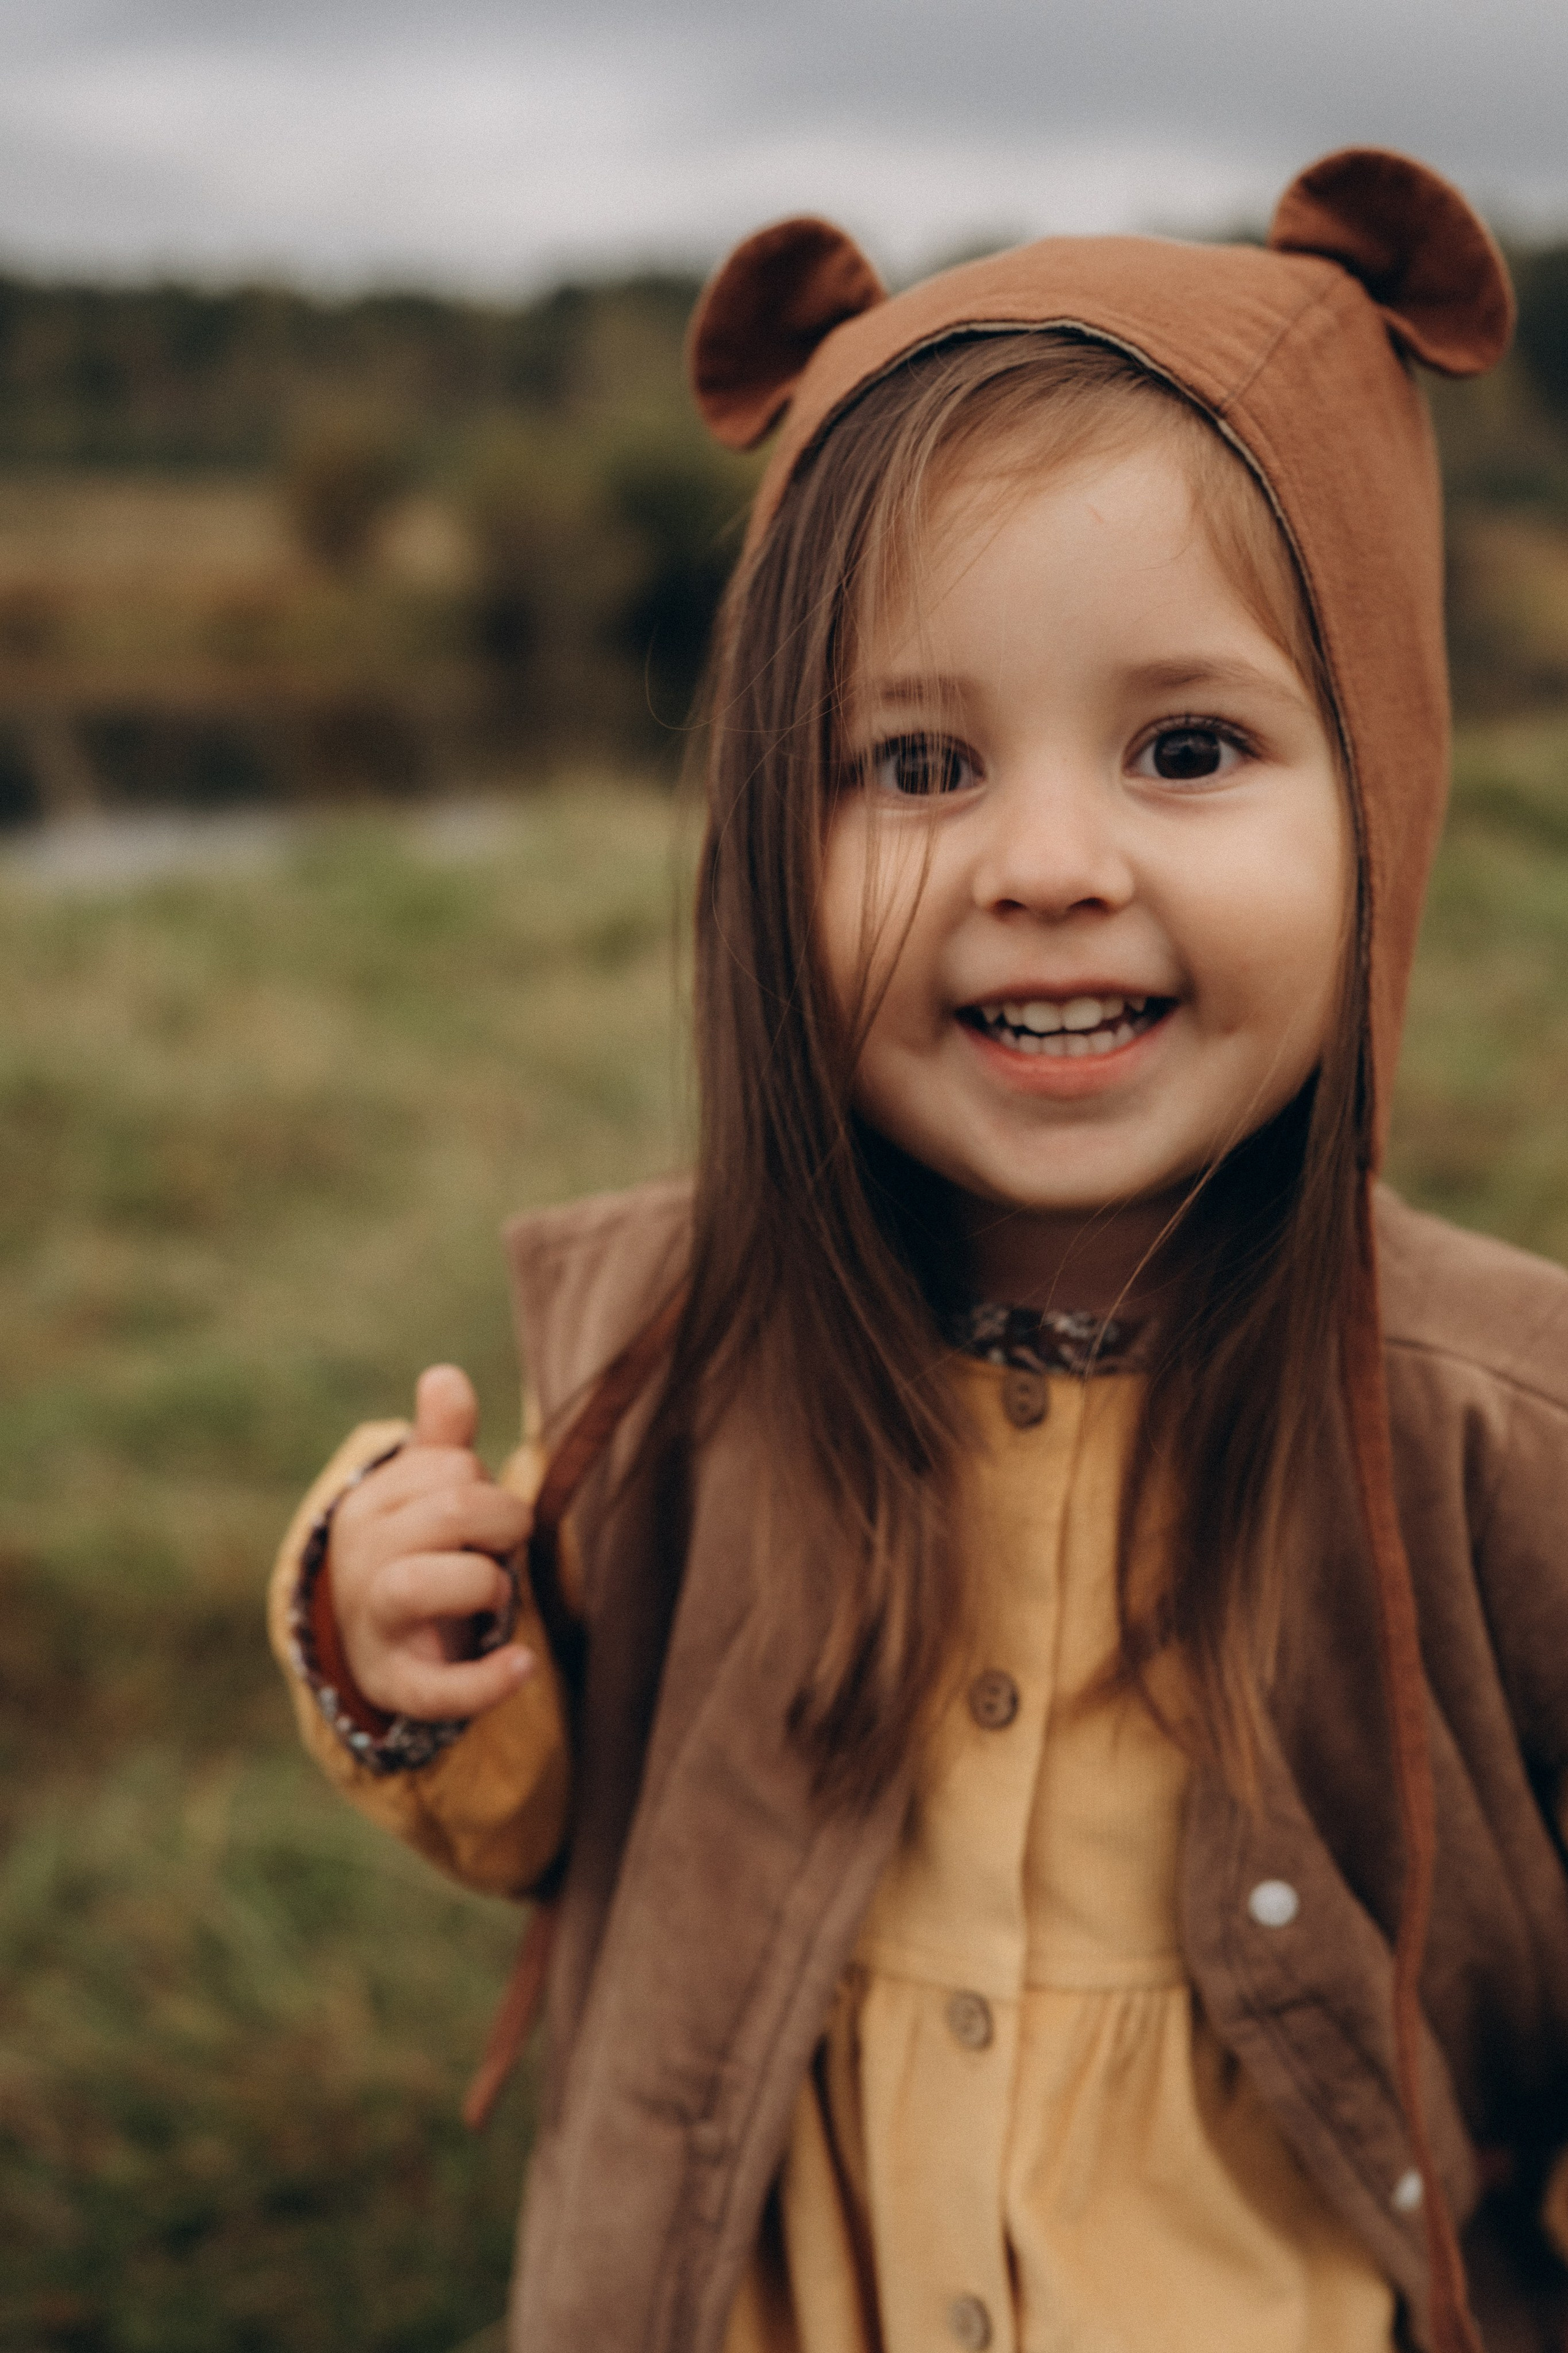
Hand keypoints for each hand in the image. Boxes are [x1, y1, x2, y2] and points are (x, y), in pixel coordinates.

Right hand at [329, 1364, 536, 1720]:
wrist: (376, 1646)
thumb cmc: (416, 1553)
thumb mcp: (422, 1495)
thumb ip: (441, 1440)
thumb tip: (445, 1375)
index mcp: (368, 1504)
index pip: (454, 1466)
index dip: (490, 1488)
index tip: (480, 1518)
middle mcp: (361, 1560)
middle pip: (455, 1509)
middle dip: (503, 1523)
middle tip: (499, 1549)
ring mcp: (374, 1625)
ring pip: (427, 1583)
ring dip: (486, 1582)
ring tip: (494, 1595)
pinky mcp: (396, 1685)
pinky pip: (438, 1689)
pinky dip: (487, 1680)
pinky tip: (524, 1663)